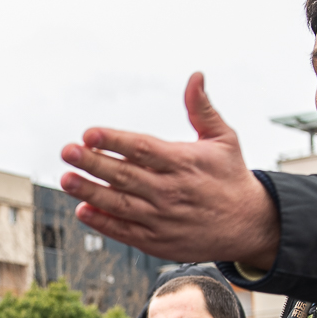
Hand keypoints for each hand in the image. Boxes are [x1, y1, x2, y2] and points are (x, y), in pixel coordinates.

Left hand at [60, 72, 278, 267]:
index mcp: (184, 162)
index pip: (143, 149)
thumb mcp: (224, 139)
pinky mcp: (159, 242)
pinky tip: (83, 210)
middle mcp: (171, 191)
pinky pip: (126, 232)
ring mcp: (163, 218)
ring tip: (66, 180)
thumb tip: (196, 76)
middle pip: (125, 176)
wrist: (250, 225)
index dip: (114, 141)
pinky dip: (103, 223)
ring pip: (120, 204)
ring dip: (90, 192)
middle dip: (93, 163)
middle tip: (67, 152)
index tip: (89, 133)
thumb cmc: (232, 177)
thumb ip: (202, 109)